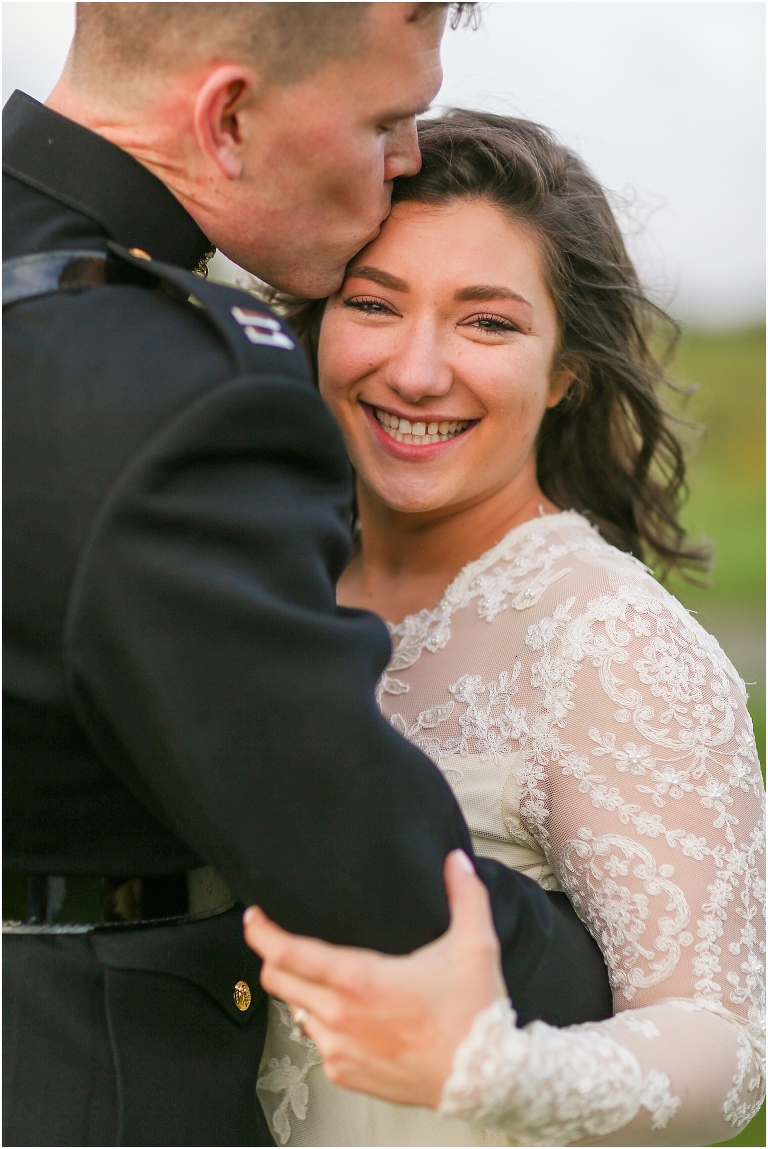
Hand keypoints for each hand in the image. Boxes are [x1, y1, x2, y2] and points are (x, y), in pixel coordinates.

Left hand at [243, 849, 506, 1108]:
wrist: (484, 1080)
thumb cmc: (474, 1015)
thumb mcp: (475, 945)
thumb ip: (465, 895)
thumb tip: (456, 860)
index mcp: (361, 980)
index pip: (290, 954)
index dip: (263, 933)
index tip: (253, 917)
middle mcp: (341, 1017)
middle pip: (278, 981)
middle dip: (272, 957)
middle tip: (276, 940)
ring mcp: (340, 1049)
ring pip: (297, 1011)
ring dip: (301, 992)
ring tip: (321, 977)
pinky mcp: (346, 1073)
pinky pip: (317, 1041)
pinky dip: (322, 1024)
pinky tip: (345, 1014)